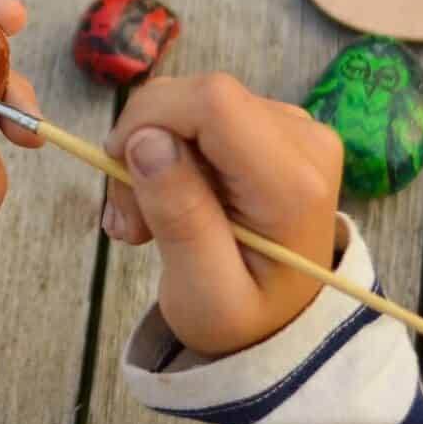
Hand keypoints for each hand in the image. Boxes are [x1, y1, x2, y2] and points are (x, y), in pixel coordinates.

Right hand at [101, 74, 341, 357]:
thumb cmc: (242, 319)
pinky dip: (170, 151)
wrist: (281, 326)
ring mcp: (294, 127)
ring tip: (145, 222)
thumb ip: (180, 217)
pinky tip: (169, 200)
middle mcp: (304, 140)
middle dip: (143, 145)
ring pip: (191, 102)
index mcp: (292, 183)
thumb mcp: (203, 294)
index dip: (149, 119)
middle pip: (197, 97)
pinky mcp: (275, 126)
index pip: (212, 102)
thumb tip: (146, 139)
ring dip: (151, 152)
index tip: (117, 174)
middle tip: (130, 222)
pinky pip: (201, 113)